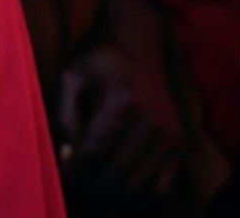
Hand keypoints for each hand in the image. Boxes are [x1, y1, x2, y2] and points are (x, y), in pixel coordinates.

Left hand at [56, 38, 184, 204]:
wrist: (138, 44)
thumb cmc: (98, 61)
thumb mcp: (72, 77)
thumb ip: (65, 115)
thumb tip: (66, 156)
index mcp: (121, 101)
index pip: (94, 152)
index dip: (74, 173)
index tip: (60, 181)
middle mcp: (150, 120)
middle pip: (116, 174)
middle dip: (90, 188)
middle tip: (73, 190)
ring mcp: (168, 134)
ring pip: (137, 184)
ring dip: (112, 195)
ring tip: (92, 190)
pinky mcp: (179, 142)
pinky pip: (162, 186)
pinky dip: (140, 194)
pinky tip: (121, 188)